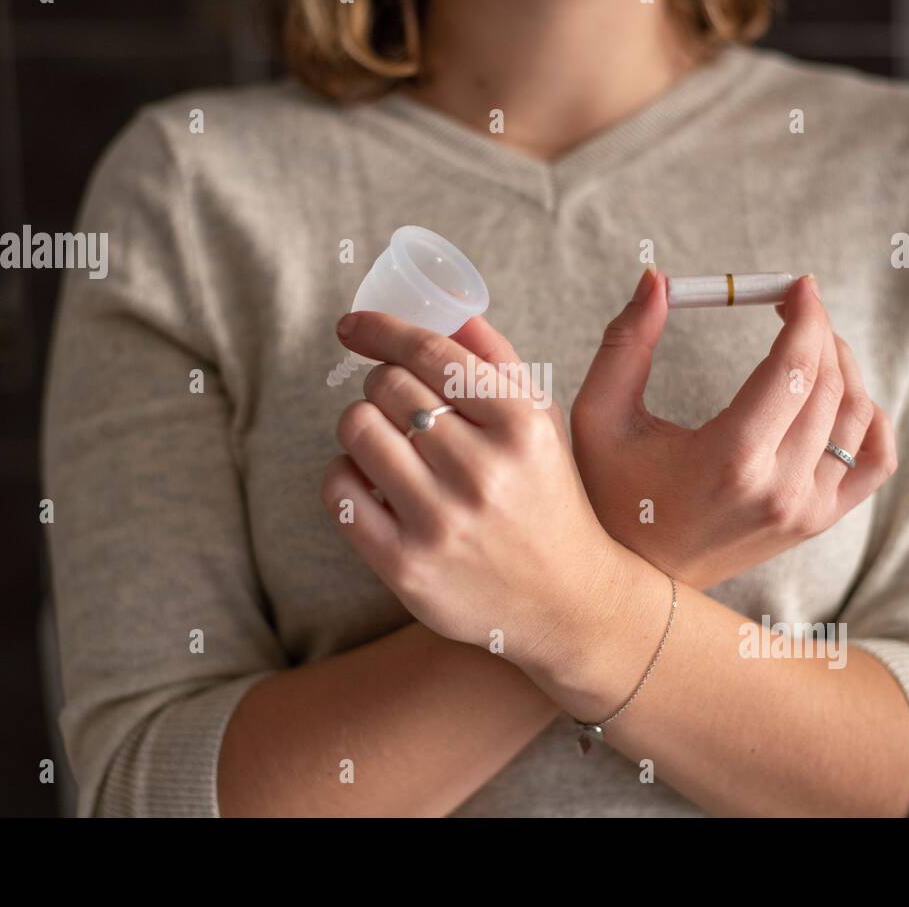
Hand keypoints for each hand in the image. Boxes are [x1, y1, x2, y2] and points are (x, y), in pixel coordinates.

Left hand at [320, 310, 657, 690]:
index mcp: (521, 426)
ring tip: (384, 441)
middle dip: (381, 385)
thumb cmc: (548, 498)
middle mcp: (483, 472)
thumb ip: (497, 361)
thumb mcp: (543, 424)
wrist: (569, 602)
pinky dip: (344, 473)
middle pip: (387, 386)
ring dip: (360, 425)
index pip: (430, 353)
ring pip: (357, 429)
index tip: (352, 325)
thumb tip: (447, 307)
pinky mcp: (406, 567)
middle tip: (394, 404)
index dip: (381, 329)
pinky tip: (371, 481)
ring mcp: (442, 522)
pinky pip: (339, 489)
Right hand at [570, 269, 897, 588]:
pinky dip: (871, 420)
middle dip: (819, 330)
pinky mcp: (814, 522)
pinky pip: (875, 461)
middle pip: (830, 383)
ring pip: (858, 415)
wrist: (629, 581)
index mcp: (730, 458)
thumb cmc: (607, 494)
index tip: (794, 285)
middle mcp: (779, 488)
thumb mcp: (599, 416)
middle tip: (794, 306)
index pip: (794, 367)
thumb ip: (627, 342)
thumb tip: (658, 279)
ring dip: (843, 365)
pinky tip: (841, 397)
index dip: (804, 314)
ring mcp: (805, 510)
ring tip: (810, 344)